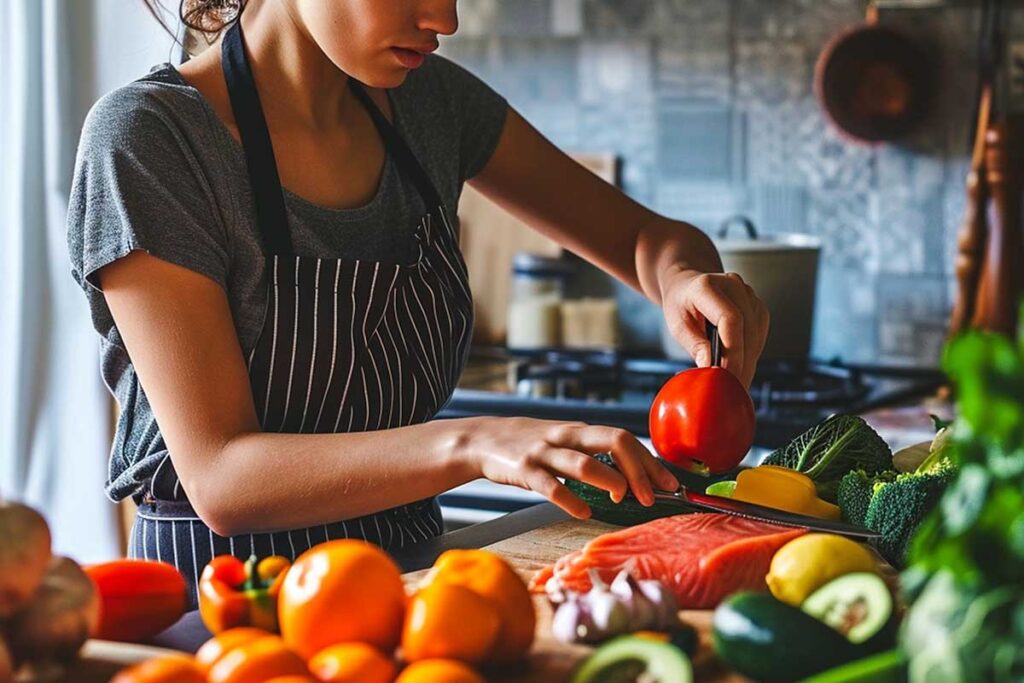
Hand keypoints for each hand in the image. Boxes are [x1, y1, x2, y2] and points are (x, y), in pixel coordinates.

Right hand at [456, 417, 679, 519]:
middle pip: (612, 441)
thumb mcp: (565, 440)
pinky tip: (583, 513)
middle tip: (650, 497)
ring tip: (622, 498)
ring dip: (609, 480)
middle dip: (637, 470)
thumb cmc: (533, 444)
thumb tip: (636, 475)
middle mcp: (566, 436)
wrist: (483, 439)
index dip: (649, 461)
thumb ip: (594, 453)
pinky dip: (570, 500)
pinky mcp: (523, 470)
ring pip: (583, 462)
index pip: (624, 438)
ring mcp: (544, 452)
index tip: (669, 483)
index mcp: (580, 430)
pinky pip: (550, 486)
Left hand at [661, 268, 769, 386]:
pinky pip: (759, 334)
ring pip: (756, 334)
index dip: (732, 351)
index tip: (727, 376)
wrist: (687, 286)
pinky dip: (752, 353)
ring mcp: (747, 293)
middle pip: (747, 328)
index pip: (730, 318)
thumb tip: (711, 369)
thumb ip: (695, 345)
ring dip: (749, 361)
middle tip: (735, 389)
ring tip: (738, 384)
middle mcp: (732, 285)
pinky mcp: (756, 305)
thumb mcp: (677, 325)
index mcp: (707, 286)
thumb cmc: (680, 305)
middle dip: (742, 363)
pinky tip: (743, 368)